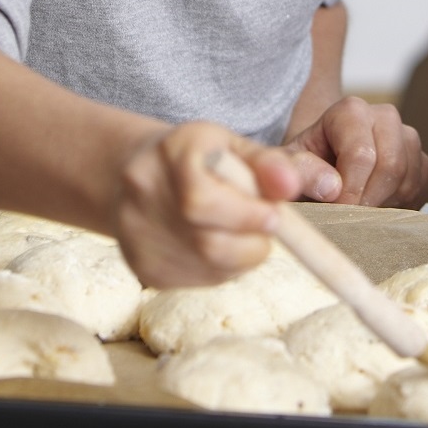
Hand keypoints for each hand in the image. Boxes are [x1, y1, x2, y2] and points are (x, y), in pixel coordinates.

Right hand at [114, 121, 302, 287]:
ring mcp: (136, 233)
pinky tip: (218, 245)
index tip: (274, 216)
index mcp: (172, 152)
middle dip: (251, 242)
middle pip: (206, 242)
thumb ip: (269, 164)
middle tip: (266, 227)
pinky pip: (198, 280)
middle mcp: (144, 191)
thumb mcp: (235, 147)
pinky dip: (221, 269)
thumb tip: (291, 186)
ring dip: (241, 257)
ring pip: (207, 266)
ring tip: (243, 233)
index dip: (246, 216)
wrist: (139, 174)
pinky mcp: (143, 266)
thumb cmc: (201, 159)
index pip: (203, 200)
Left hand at [281, 96, 427, 208]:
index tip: (335, 210)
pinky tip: (376, 207)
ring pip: (408, 179)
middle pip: (391, 166)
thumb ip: (299, 170)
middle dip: (368, 200)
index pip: (362, 154)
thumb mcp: (287, 165)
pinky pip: (421, 188)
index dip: (350, 190)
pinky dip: (400, 206)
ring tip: (357, 209)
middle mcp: (384, 118)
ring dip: (383, 204)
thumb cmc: (303, 165)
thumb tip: (331, 187)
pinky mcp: (421, 162)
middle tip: (348, 217)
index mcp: (350, 111)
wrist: (320, 166)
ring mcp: (407, 138)